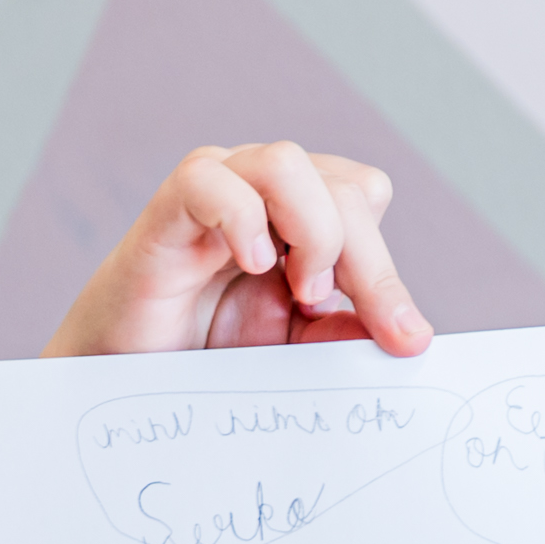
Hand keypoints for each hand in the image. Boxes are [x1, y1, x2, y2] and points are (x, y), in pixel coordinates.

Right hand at [44, 142, 430, 359]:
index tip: (400, 339)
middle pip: (344, 187)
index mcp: (302, 218)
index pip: (366, 198)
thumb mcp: (302, 352)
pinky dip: (242, 220)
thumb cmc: (214, 356)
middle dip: (367, 264)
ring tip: (298, 291)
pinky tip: (252, 268)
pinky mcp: (165, 215)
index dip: (388, 267)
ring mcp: (214, 195)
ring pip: (287, 163)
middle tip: (347, 323)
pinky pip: (208, 180)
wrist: (134, 379)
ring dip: (313, 233)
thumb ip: (350, 334)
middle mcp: (262, 194)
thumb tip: (410, 335)